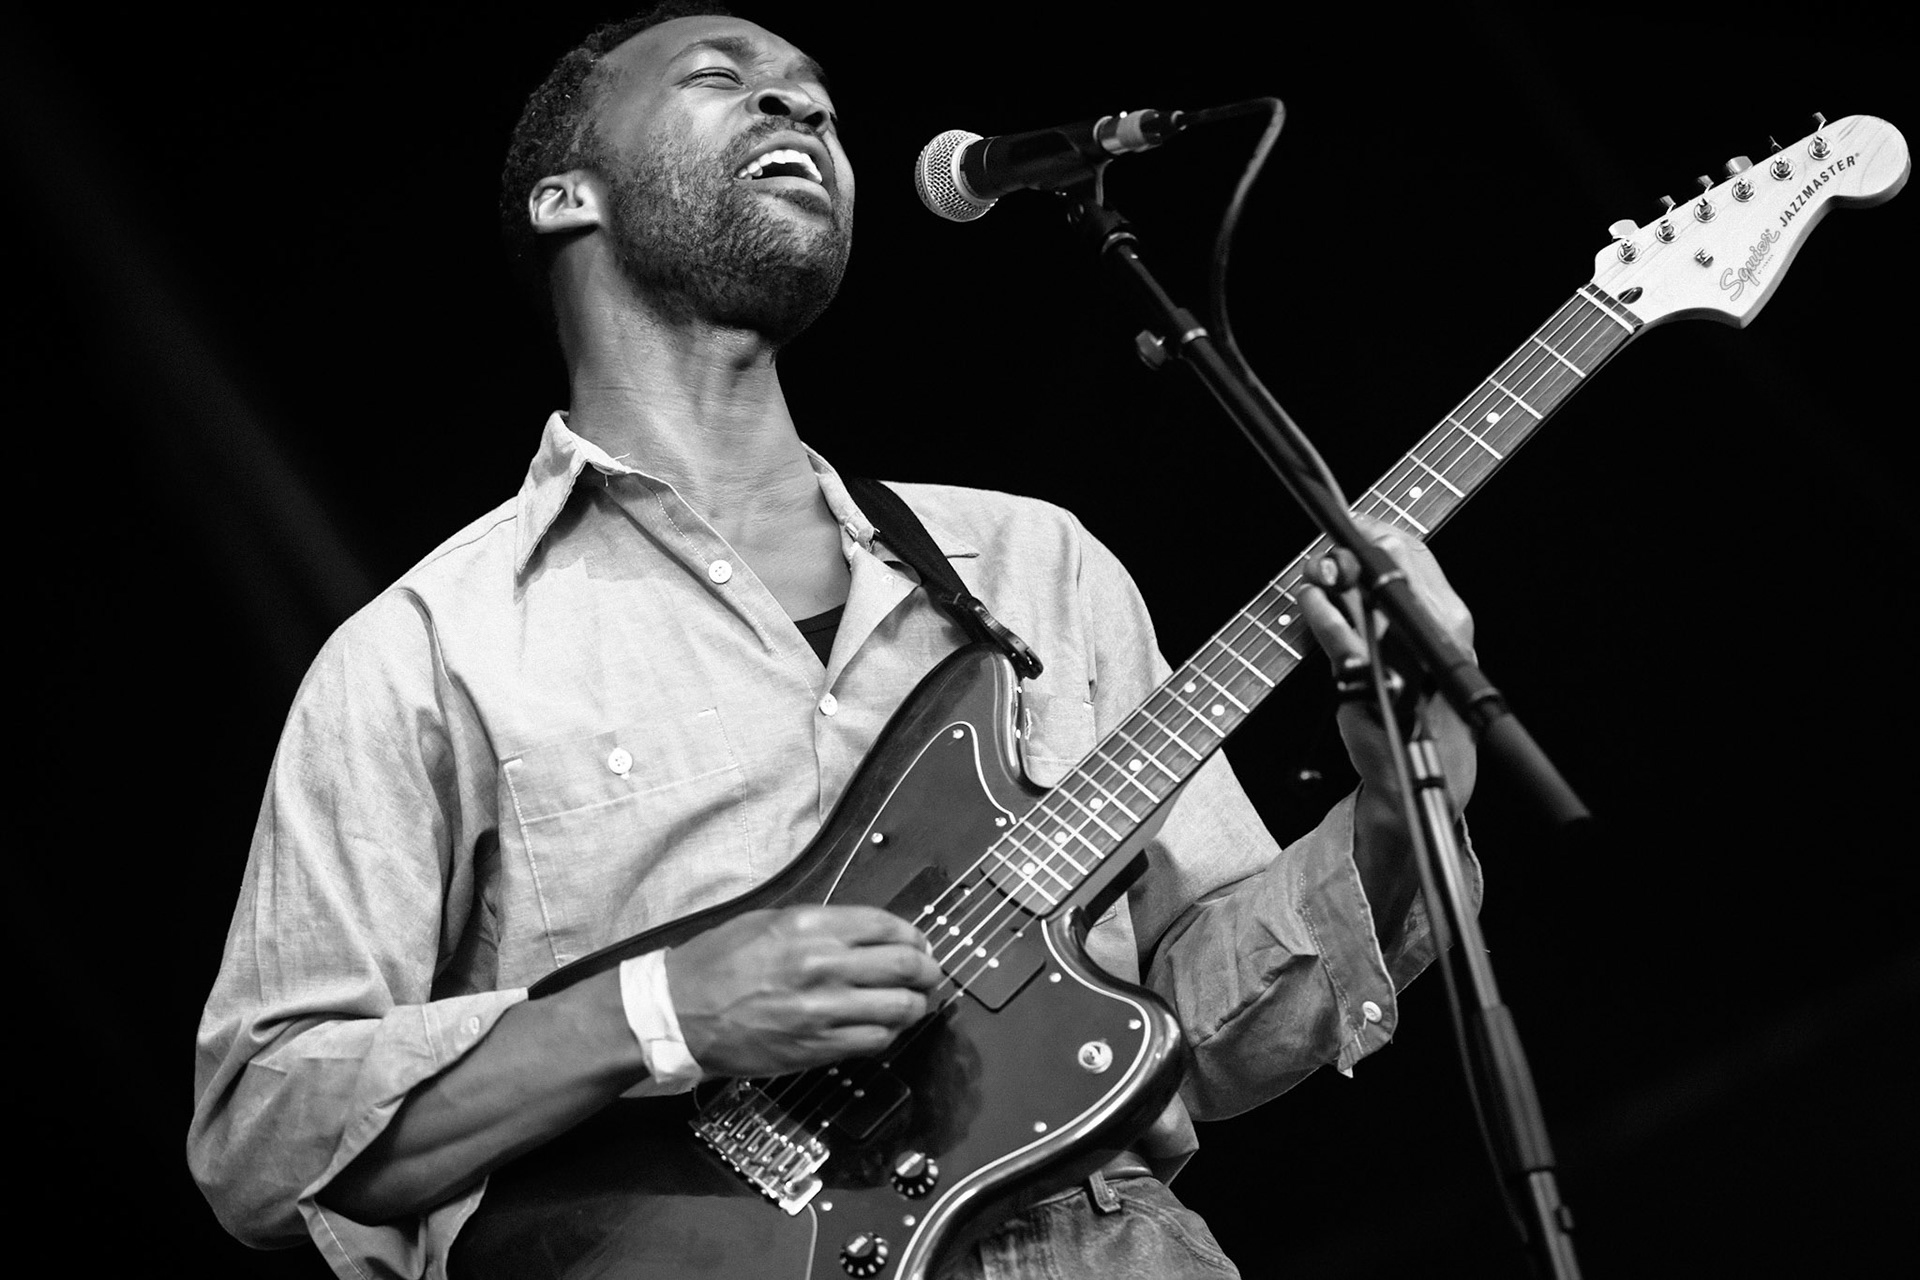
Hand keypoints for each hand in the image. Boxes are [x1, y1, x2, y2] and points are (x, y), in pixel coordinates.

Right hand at [663, 905, 943, 1077]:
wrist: (678, 1012)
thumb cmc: (718, 963)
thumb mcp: (769, 922)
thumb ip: (822, 925)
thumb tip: (870, 933)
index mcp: (809, 927)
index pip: (887, 926)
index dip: (914, 935)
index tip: (919, 943)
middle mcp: (821, 965)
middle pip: (904, 966)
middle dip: (927, 970)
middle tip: (930, 973)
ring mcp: (821, 1011)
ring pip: (898, 1008)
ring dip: (915, 1005)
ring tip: (913, 1003)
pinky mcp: (815, 1048)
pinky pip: (874, 1041)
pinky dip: (888, 1033)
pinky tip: (883, 1027)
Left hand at [1297, 516, 1476, 808]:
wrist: (1425, 767)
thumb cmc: (1412, 701)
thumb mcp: (1401, 646)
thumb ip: (1372, 605)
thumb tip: (1333, 561)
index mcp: (1448, 616)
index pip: (1414, 551)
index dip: (1373, 530)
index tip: (1345, 525)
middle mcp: (1440, 630)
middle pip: (1394, 560)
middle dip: (1350, 547)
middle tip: (1322, 553)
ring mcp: (1412, 654)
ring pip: (1367, 591)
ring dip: (1329, 576)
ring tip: (1310, 576)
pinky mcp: (1378, 681)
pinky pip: (1342, 635)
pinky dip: (1320, 612)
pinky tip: (1307, 600)